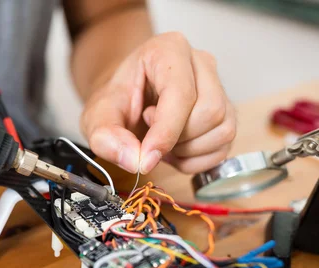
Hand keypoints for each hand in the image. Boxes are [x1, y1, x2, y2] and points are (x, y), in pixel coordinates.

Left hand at [81, 32, 235, 174]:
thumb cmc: (116, 101)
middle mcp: (201, 63)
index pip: (181, 93)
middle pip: (209, 112)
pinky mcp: (226, 114)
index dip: (166, 131)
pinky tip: (174, 151)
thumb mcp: (97, 117)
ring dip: (187, 151)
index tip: (146, 157)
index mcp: (168, 50)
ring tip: (160, 141)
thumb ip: (106, 137)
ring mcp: (219, 88)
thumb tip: (135, 160)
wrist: (126, 102)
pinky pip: (223, 148)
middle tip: (148, 137)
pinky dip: (196, 160)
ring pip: (222, 130)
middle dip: (177, 138)